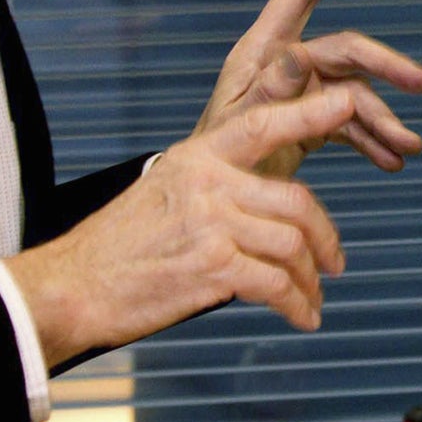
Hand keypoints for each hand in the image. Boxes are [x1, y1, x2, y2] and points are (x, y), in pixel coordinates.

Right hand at [6, 87, 363, 366]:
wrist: (73, 286)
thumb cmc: (119, 245)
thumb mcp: (165, 189)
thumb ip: (215, 185)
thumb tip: (262, 201)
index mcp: (199, 157)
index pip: (264, 126)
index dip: (310, 113)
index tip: (347, 103)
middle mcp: (210, 183)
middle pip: (297, 203)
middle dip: (325, 238)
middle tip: (334, 262)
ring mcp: (213, 224)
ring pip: (292, 246)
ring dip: (310, 280)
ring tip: (313, 297)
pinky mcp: (213, 267)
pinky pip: (276, 285)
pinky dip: (296, 305)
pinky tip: (301, 317)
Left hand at [194, 0, 421, 178]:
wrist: (216, 201)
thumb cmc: (214, 160)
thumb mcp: (238, 127)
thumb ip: (270, 95)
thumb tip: (301, 60)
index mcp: (260, 55)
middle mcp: (288, 66)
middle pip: (348, 52)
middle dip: (389, 66)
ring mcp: (305, 92)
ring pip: (357, 95)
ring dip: (386, 121)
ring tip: (408, 146)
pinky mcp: (315, 119)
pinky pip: (352, 124)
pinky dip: (373, 141)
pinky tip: (391, 159)